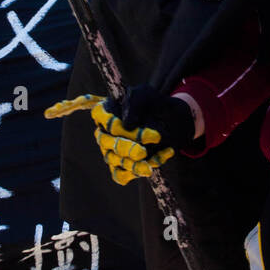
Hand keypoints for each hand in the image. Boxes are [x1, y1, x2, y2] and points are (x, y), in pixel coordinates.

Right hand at [46, 86, 194, 184]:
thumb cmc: (153, 104)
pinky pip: (122, 175)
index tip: (126, 125)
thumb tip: (127, 123)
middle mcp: (104, 133)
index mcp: (105, 111)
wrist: (170, 120)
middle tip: (147, 145)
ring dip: (136, 162)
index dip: (111, 123)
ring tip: (158, 157)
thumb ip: (135, 102)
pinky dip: (139, 171)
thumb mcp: (146, 95)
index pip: (100, 116)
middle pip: (107, 142)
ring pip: (116, 161)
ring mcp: (111, 152)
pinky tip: (159, 159)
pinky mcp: (121, 167)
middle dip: (127, 146)